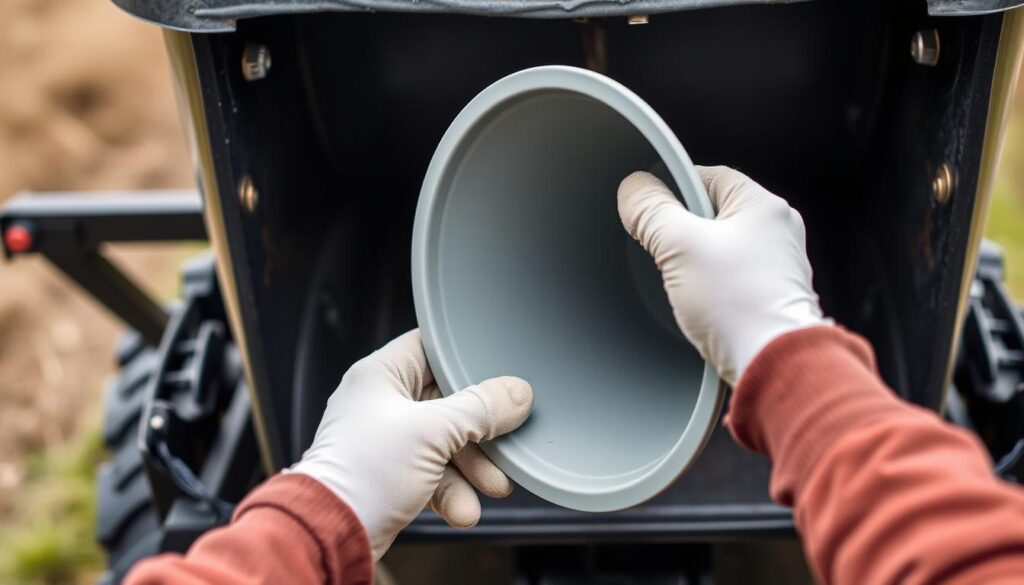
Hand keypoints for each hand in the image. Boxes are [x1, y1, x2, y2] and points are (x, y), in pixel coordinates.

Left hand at [290, 330, 532, 559]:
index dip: (463, 358)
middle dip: (480, 430)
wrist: (330, 535)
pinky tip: (464, 510)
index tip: (498, 370)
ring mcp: (385, 440)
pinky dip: (451, 491)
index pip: (429, 349)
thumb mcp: (433, 432)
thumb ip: (480, 409)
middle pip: (446, 401)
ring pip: (443, 442)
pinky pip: (431, 474)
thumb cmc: (363, 473)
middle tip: (507, 442)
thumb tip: (518, 393)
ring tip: (493, 486)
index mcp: (381, 375)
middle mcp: (381, 403)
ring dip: (472, 467)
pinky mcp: (390, 475)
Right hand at [617, 166, 829, 383]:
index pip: (708, 176)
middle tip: (667, 253)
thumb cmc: (740, 306)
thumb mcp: (680, 246)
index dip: (673, 188)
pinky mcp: (772, 298)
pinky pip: (733, 279)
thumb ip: (652, 210)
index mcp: (764, 206)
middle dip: (683, 233)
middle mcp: (778, 232)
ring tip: (688, 286)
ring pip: (721, 249)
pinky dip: (713, 288)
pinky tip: (703, 306)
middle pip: (713, 215)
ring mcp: (778, 266)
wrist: (774, 364)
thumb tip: (635, 188)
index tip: (650, 208)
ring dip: (697, 264)